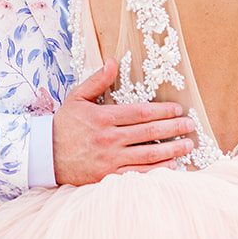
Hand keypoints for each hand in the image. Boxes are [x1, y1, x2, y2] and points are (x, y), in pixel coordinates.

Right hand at [52, 61, 195, 184]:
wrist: (46, 156)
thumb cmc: (64, 125)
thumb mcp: (76, 97)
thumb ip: (97, 80)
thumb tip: (113, 61)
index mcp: (103, 117)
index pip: (140, 113)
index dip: (162, 111)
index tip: (177, 110)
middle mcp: (109, 138)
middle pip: (149, 132)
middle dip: (174, 128)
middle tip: (191, 125)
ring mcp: (110, 159)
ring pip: (148, 154)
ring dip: (172, 149)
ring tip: (188, 145)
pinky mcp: (109, 176)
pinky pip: (139, 174)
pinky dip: (157, 170)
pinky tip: (171, 165)